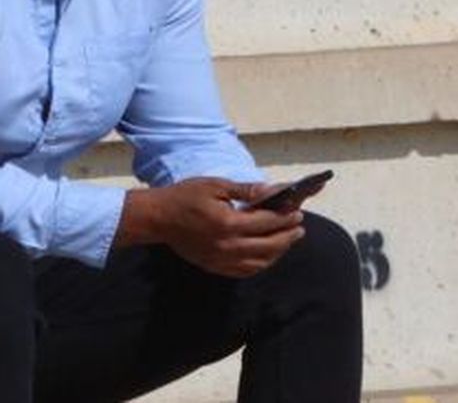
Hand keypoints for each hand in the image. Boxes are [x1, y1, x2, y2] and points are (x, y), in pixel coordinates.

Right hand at [126, 177, 304, 278]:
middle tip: (299, 229)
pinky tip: (266, 256)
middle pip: (268, 246)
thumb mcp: (215, 185)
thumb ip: (245, 191)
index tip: (297, 213)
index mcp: (228, 223)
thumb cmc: (185, 196)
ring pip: (259, 262)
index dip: (285, 218)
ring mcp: (220, 260)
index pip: (267, 223)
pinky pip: (244, 271)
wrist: (158, 218)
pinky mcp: (214, 267)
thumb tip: (272, 190)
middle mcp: (227, 246)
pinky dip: (260, 265)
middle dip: (287, 237)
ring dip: (277, 253)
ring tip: (287, 241)